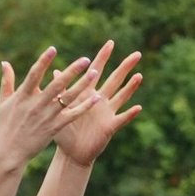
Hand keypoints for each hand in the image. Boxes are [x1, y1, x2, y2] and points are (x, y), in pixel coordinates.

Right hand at [0, 47, 96, 166]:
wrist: (9, 152)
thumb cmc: (5, 126)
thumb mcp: (3, 102)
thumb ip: (6, 81)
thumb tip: (4, 62)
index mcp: (23, 95)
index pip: (35, 74)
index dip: (44, 61)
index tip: (53, 48)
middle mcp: (36, 104)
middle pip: (57, 84)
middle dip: (72, 70)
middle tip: (85, 59)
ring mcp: (46, 116)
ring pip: (68, 98)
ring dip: (82, 85)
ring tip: (94, 73)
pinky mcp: (54, 127)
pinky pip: (72, 115)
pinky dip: (84, 107)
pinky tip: (96, 98)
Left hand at [53, 42, 143, 166]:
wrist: (71, 153)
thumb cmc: (65, 130)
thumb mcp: (60, 108)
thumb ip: (60, 90)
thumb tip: (55, 71)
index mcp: (87, 93)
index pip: (96, 70)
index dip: (103, 57)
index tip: (110, 42)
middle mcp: (100, 100)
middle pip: (115, 80)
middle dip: (125, 67)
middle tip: (137, 54)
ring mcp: (107, 112)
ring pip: (121, 96)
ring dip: (130, 87)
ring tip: (139, 75)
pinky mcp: (110, 126)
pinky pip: (121, 119)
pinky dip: (129, 114)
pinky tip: (138, 107)